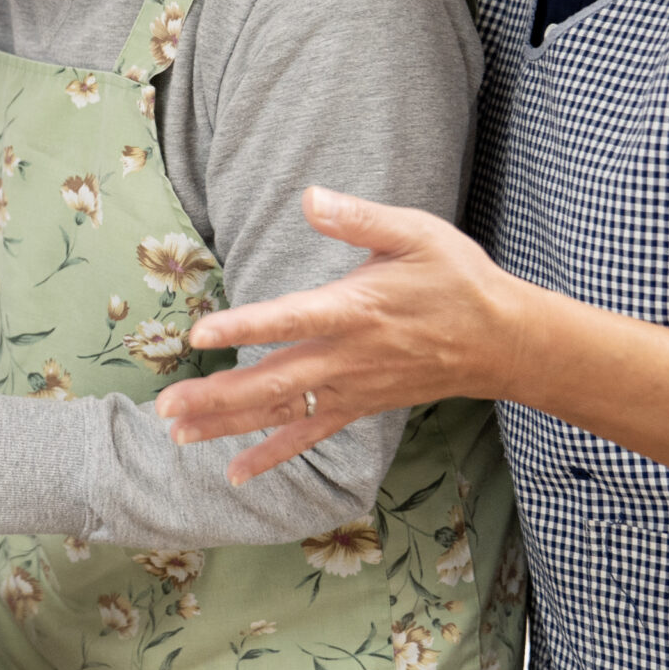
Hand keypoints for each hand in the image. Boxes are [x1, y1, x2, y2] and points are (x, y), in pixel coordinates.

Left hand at [150, 186, 536, 481]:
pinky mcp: (359, 407)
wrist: (502, 341)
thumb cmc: (457, 280)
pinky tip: (233, 472)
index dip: (244, 326)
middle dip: (216, 396)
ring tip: (177, 433)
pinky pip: (309, 436)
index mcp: (356, 309)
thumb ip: (359, 218)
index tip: (200, 335)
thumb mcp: (417, 234)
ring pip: (281, 411)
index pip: (290, 319)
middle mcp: (348, 356)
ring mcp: (352, 388)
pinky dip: (271, 455)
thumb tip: (310, 197)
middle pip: (273, 381)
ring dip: (227, 423)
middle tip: (166, 406)